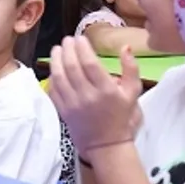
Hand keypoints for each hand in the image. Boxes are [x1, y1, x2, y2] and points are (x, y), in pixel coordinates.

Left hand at [48, 38, 142, 155]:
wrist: (107, 145)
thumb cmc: (122, 117)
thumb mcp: (133, 93)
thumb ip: (131, 69)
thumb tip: (124, 47)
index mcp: (106, 90)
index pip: (90, 64)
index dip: (82, 48)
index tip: (80, 38)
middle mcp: (88, 96)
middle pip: (72, 67)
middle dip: (67, 49)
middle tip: (67, 40)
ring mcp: (72, 104)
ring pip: (59, 76)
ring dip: (56, 59)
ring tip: (57, 49)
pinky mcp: (62, 110)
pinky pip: (53, 89)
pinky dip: (52, 76)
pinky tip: (54, 67)